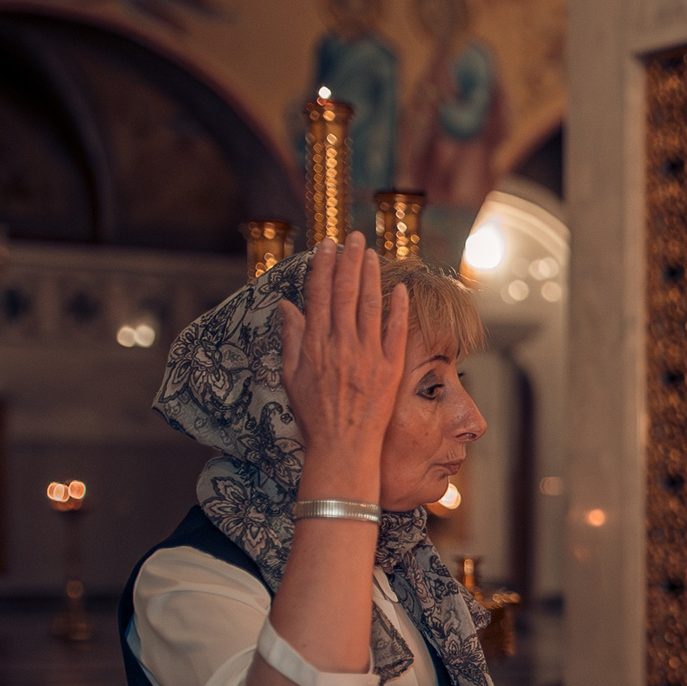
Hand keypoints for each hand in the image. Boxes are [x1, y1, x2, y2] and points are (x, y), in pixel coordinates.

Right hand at [278, 234, 407, 501]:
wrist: (342, 449)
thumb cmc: (314, 417)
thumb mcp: (291, 377)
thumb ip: (291, 339)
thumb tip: (286, 306)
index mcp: (315, 344)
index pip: (318, 295)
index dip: (323, 266)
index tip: (326, 245)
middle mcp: (341, 345)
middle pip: (345, 292)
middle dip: (348, 260)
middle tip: (353, 236)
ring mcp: (368, 355)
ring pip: (370, 305)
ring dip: (371, 276)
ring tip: (371, 251)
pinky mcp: (391, 369)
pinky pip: (396, 332)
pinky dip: (399, 309)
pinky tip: (401, 289)